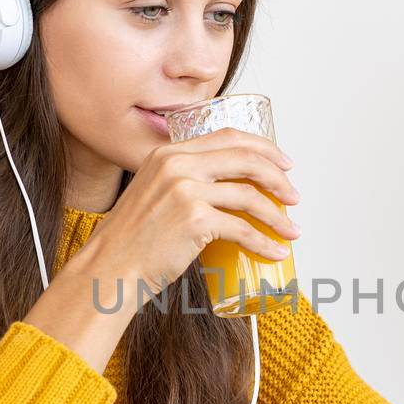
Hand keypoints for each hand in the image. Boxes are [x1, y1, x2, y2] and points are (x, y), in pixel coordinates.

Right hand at [84, 127, 301, 294]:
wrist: (110, 266)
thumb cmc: (132, 239)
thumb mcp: (153, 193)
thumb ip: (180, 181)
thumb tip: (223, 190)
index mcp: (169, 153)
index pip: (228, 136)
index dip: (263, 148)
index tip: (283, 164)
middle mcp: (177, 164)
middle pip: (246, 159)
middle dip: (278, 178)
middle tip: (293, 197)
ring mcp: (186, 190)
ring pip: (249, 196)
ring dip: (277, 215)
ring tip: (291, 231)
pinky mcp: (194, 220)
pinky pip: (242, 229)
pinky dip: (265, 242)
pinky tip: (276, 251)